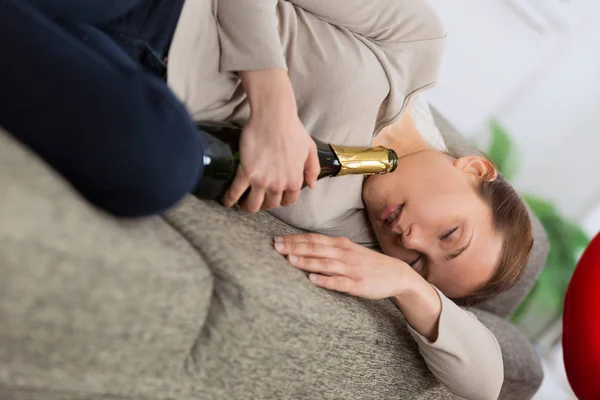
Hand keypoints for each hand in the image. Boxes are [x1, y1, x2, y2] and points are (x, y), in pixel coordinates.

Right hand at [222, 69, 319, 211]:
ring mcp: (261, 181)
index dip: (281, 200)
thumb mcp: (310, 150)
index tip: (275, 197)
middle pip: (270, 204)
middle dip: (264, 204)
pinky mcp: (245, 173)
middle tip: (258, 198)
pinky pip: (235, 192)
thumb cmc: (292, 130)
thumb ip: (312, 170)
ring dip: (247, 206)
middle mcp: (278, 185)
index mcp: (294, 180)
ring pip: (252, 205)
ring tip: (242, 203)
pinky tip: (227, 201)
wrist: (274, 117)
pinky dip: (230, 199)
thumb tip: (311, 185)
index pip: (288, 200)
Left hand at [273, 233, 421, 298]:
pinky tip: (312, 280)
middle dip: (294, 247)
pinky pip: (339, 282)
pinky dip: (325, 281)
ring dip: (307, 261)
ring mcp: (351, 269)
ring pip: (325, 264)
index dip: (295, 239)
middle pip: (316, 248)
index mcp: (340, 244)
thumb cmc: (367, 263)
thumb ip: (329, 248)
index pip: (313, 239)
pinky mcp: (357, 284)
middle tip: (275, 246)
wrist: (396, 274)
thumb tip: (304, 247)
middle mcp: (344, 254)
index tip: (277, 239)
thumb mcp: (348, 250)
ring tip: (289, 260)